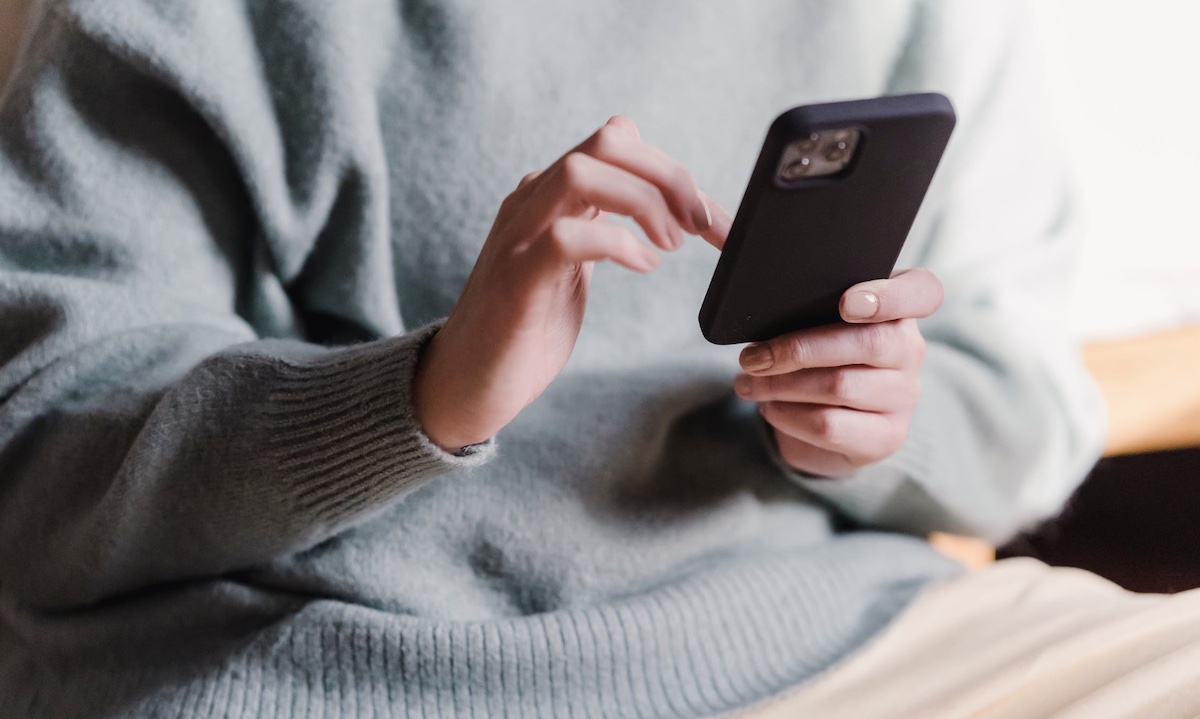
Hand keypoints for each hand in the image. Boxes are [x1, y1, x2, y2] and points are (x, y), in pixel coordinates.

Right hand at [414, 116, 731, 450]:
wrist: (464, 385)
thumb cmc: (524, 329)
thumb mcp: (573, 265)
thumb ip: (603, 222)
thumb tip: (656, 191)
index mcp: (549, 196)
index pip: (618, 142)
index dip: (674, 171)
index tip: (713, 220)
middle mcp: (531, 203)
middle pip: (607, 142)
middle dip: (669, 177)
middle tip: (701, 226)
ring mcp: (519, 237)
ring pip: (582, 172)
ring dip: (644, 202)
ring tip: (669, 246)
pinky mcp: (516, 280)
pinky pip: (566, 237)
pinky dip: (616, 244)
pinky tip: (642, 266)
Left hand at [733, 268, 942, 476]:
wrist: (832, 425)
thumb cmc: (815, 355)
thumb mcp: (806, 315)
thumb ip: (780, 279)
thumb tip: (717, 230)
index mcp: (899, 308)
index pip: (924, 291)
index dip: (890, 295)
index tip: (848, 301)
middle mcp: (910, 350)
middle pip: (867, 342)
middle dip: (797, 348)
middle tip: (750, 356)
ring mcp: (903, 397)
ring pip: (839, 386)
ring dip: (780, 384)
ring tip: (746, 380)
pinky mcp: (885, 438)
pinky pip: (830, 424)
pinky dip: (787, 414)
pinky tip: (768, 406)